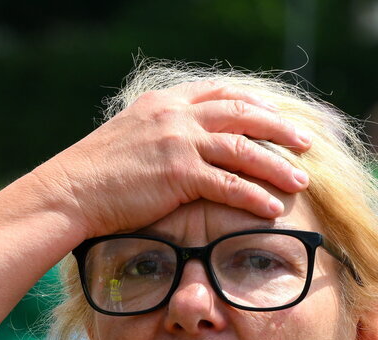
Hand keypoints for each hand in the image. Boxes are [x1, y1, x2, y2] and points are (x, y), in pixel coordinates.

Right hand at [33, 80, 312, 239]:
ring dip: (276, 165)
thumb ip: (160, 133)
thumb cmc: (96, 175)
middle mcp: (175, 116)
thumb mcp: (130, 138)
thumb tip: (181, 146)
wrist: (70, 192)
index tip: (277, 115)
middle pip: (242, 114)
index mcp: (165, 103)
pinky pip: (228, 184)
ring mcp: (177, 142)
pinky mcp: (177, 173)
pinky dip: (254, 196)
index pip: (221, 93)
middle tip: (307, 144)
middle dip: (279, 128)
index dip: (255, 103)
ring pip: (242, 148)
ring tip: (301, 180)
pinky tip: (273, 208)